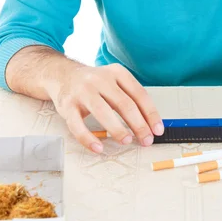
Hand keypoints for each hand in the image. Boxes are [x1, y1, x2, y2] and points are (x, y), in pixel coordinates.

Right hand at [46, 62, 163, 152]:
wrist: (64, 75)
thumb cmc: (95, 84)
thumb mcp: (115, 82)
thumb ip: (130, 98)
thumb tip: (149, 125)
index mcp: (117, 73)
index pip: (139, 94)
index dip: (150, 114)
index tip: (157, 130)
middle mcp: (100, 79)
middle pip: (124, 103)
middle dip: (138, 124)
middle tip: (146, 140)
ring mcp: (83, 91)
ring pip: (102, 112)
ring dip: (117, 129)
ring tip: (126, 141)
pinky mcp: (68, 105)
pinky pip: (78, 125)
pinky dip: (88, 139)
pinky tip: (98, 148)